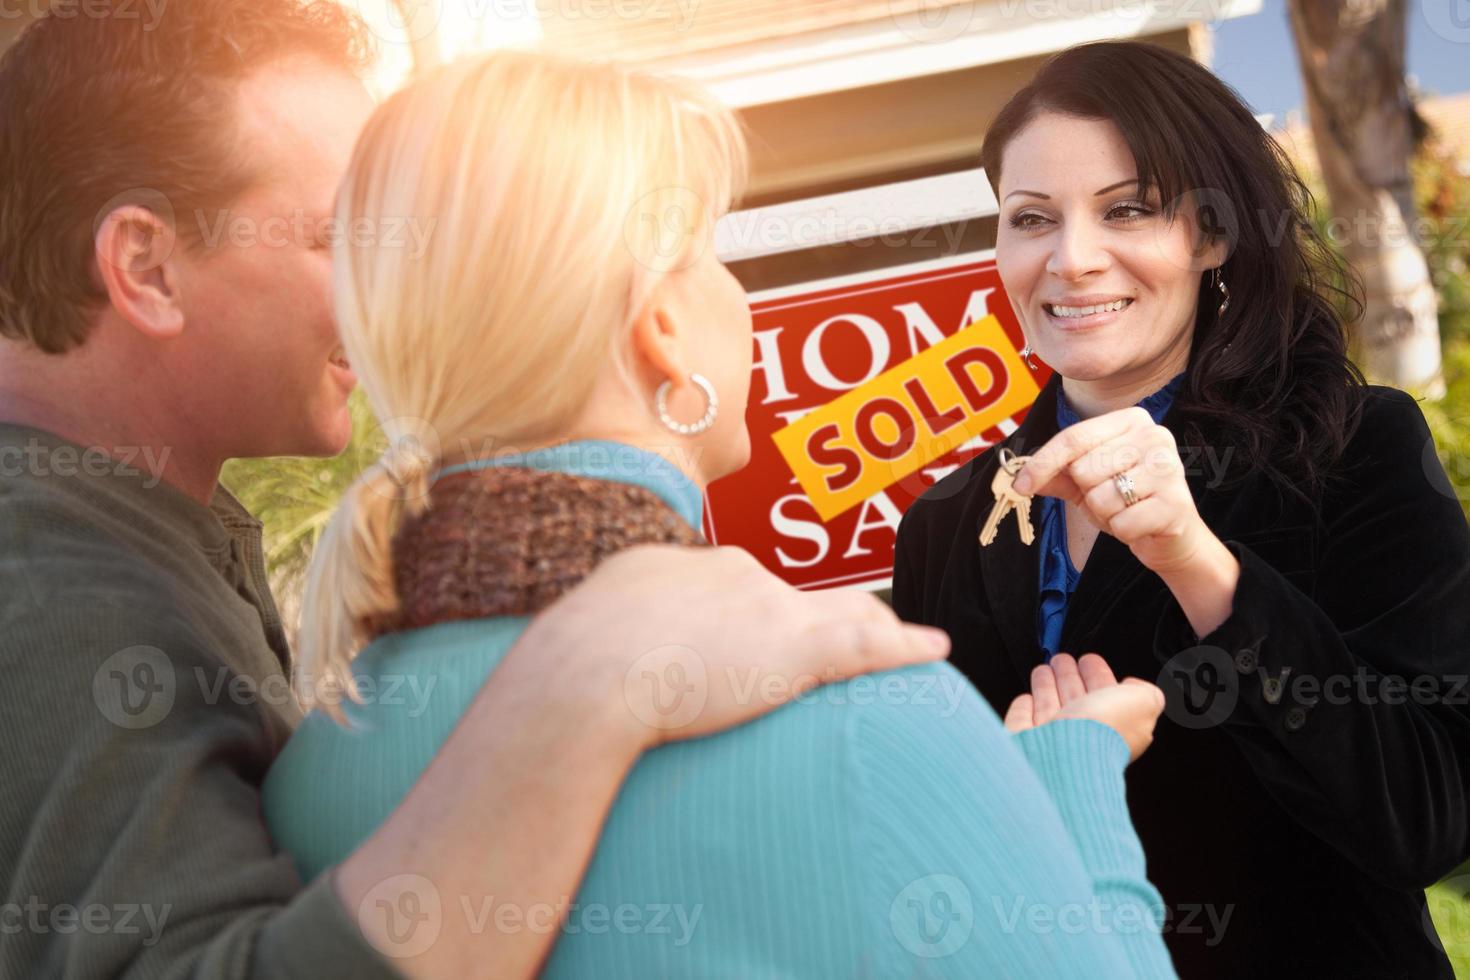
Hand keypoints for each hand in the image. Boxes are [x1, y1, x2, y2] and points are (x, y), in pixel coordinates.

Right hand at [513, 544, 951, 747]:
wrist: (587, 672)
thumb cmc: (572, 665)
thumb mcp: (588, 629)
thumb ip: (616, 630)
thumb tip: (599, 652)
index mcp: (685, 567)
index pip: (742, 586)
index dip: (762, 613)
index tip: (767, 635)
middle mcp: (735, 573)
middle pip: (799, 598)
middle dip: (826, 618)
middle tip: (852, 639)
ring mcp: (770, 606)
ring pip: (843, 613)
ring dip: (875, 629)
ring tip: (901, 643)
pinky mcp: (797, 648)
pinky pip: (869, 646)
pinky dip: (906, 648)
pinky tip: (934, 651)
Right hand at [1004, 652, 1164, 761]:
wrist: (1065, 756)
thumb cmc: (1104, 730)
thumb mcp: (1143, 703)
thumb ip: (1146, 691)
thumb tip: (1135, 687)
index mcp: (1112, 724)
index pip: (1104, 694)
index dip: (1098, 674)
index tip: (1088, 660)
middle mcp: (1083, 733)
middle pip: (1075, 698)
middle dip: (1069, 677)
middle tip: (1062, 660)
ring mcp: (1052, 738)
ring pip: (1050, 706)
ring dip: (1046, 686)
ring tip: (1043, 670)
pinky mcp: (1025, 740)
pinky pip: (1024, 721)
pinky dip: (1025, 708)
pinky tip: (1026, 698)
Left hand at [1012, 405, 1216, 574]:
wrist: (1172, 536)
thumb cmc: (1127, 501)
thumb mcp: (1086, 482)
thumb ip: (1055, 474)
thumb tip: (1017, 475)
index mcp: (1131, 420)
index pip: (1073, 438)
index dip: (1042, 463)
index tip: (1021, 485)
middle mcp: (1154, 436)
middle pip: (1084, 468)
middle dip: (1087, 493)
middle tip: (1111, 498)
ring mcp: (1168, 468)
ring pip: (1100, 497)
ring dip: (1104, 514)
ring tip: (1125, 510)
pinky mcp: (1175, 503)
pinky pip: (1121, 522)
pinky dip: (1122, 531)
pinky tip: (1140, 524)